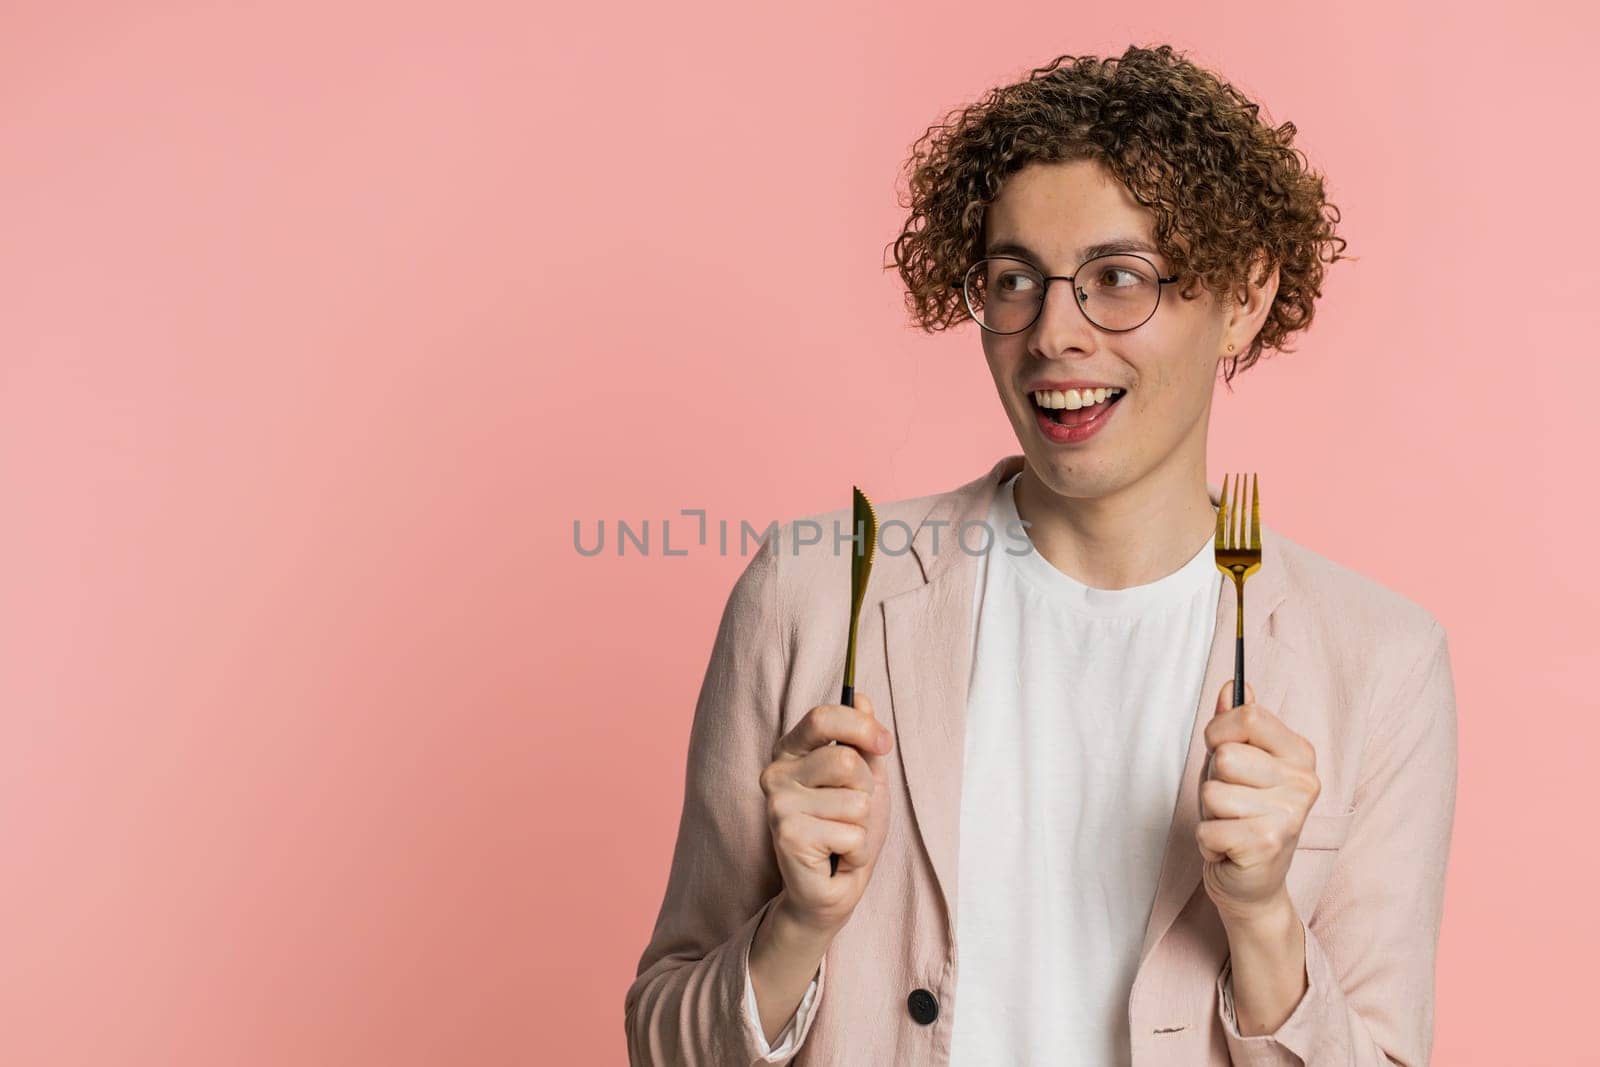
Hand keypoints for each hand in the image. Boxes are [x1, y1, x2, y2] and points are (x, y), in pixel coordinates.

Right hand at [758, 693, 893, 934]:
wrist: (835, 888)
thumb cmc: (847, 830)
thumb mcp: (865, 779)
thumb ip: (863, 741)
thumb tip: (863, 697)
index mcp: (791, 752)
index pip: (822, 718)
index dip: (861, 727)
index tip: (884, 743)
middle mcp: (776, 774)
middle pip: (845, 761)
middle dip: (865, 791)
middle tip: (852, 813)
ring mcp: (778, 805)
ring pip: (853, 801)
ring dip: (862, 825)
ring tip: (843, 838)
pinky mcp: (788, 837)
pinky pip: (851, 833)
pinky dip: (858, 850)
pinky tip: (838, 857)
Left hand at [1198, 680, 1320, 924]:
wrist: (1251, 883)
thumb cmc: (1241, 814)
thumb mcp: (1235, 762)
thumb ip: (1234, 723)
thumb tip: (1234, 685)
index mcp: (1299, 753)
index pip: (1247, 715)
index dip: (1218, 732)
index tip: (1220, 752)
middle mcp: (1304, 782)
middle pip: (1226, 755)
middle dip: (1213, 780)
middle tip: (1230, 802)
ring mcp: (1290, 815)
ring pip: (1213, 792)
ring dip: (1210, 813)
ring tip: (1231, 824)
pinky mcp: (1268, 845)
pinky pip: (1207, 828)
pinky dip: (1208, 840)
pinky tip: (1229, 847)